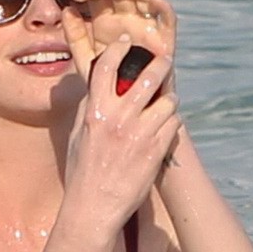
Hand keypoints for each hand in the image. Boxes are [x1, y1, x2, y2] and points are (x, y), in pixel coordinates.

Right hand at [60, 37, 182, 236]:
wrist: (94, 207)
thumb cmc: (82, 173)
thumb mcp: (78, 135)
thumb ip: (89, 108)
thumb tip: (97, 86)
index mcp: (95, 112)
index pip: (107, 68)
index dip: (119, 50)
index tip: (128, 44)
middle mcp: (119, 119)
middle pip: (148, 77)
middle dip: (161, 65)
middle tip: (165, 62)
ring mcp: (140, 134)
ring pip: (168, 101)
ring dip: (169, 99)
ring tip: (167, 102)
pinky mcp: (157, 150)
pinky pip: (174, 124)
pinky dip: (173, 122)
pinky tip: (167, 126)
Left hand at [62, 0, 176, 85]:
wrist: (130, 106)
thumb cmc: (109, 83)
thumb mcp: (86, 59)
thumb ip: (75, 37)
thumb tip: (67, 10)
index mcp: (107, 21)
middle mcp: (127, 19)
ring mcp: (147, 25)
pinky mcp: (165, 37)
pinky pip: (167, 16)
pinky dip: (161, 4)